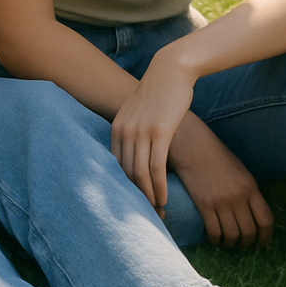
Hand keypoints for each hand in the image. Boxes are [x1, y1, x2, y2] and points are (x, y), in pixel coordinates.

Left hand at [110, 53, 196, 213]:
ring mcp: (141, 131)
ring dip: (148, 198)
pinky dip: (159, 187)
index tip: (133, 206)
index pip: (114, 167)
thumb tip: (133, 159)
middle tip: (146, 216)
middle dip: (135, 199)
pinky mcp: (160, 131)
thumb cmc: (157, 94)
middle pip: (125, 174)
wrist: (171, 70)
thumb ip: (132, 134)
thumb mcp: (137, 114)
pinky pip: (156, 167)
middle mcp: (125, 131)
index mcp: (116, 128)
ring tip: (157, 213)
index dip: (123, 190)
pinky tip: (164, 199)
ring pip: (140, 174)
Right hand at [168, 114, 273, 248]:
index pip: (266, 221)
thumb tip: (255, 216)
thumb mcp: (240, 172)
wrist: (193, 146)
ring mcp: (221, 201)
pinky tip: (213, 239)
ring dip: (230, 244)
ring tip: (226, 243)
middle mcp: (238, 197)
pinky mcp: (204, 204)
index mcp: (250, 187)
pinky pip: (213, 232)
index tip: (261, 244)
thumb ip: (249, 193)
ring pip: (232, 235)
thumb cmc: (217, 158)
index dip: (265, 237)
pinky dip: (214, 240)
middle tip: (242, 245)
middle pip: (249, 232)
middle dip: (247, 244)